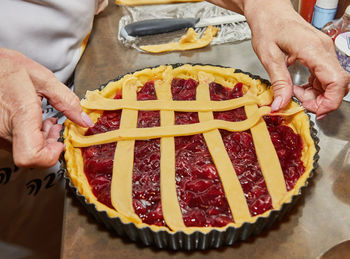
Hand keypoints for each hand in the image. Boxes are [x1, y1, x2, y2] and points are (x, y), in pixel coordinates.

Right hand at [0, 48, 93, 167]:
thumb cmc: (6, 67)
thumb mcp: (43, 79)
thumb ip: (67, 101)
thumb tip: (84, 121)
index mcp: (20, 114)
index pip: (31, 156)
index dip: (49, 156)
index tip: (59, 142)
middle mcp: (4, 129)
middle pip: (32, 155)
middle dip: (50, 142)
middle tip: (55, 124)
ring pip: (25, 151)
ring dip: (41, 139)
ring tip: (44, 119)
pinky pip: (16, 144)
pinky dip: (29, 137)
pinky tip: (32, 120)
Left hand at [208, 0, 349, 117]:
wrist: (269, 11)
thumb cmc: (268, 27)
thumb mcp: (269, 57)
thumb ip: (278, 82)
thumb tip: (280, 105)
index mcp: (313, 50)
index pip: (337, 80)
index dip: (330, 101)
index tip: (315, 112)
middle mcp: (324, 50)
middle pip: (338, 84)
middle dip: (322, 100)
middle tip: (301, 104)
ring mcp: (324, 51)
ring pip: (333, 82)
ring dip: (317, 95)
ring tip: (296, 95)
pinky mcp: (319, 54)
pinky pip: (325, 76)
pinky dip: (315, 87)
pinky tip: (299, 88)